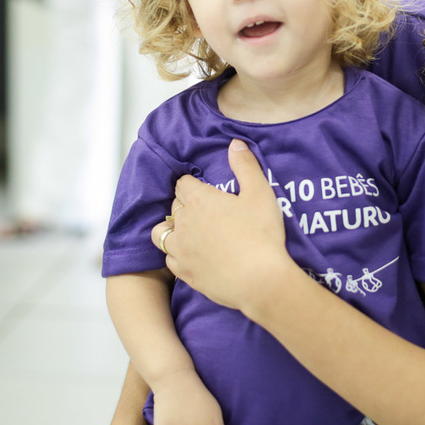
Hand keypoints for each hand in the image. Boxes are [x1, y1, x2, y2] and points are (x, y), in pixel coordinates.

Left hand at [153, 139, 291, 312]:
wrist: (260, 280)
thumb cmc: (262, 234)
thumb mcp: (260, 193)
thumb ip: (245, 166)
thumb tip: (235, 143)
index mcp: (199, 200)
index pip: (183, 183)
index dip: (193, 184)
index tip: (204, 189)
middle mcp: (183, 223)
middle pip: (173, 207)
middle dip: (185, 205)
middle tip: (205, 210)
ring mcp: (180, 250)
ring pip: (162, 233)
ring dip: (172, 229)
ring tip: (188, 232)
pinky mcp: (184, 273)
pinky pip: (169, 259)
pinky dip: (176, 254)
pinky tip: (191, 255)